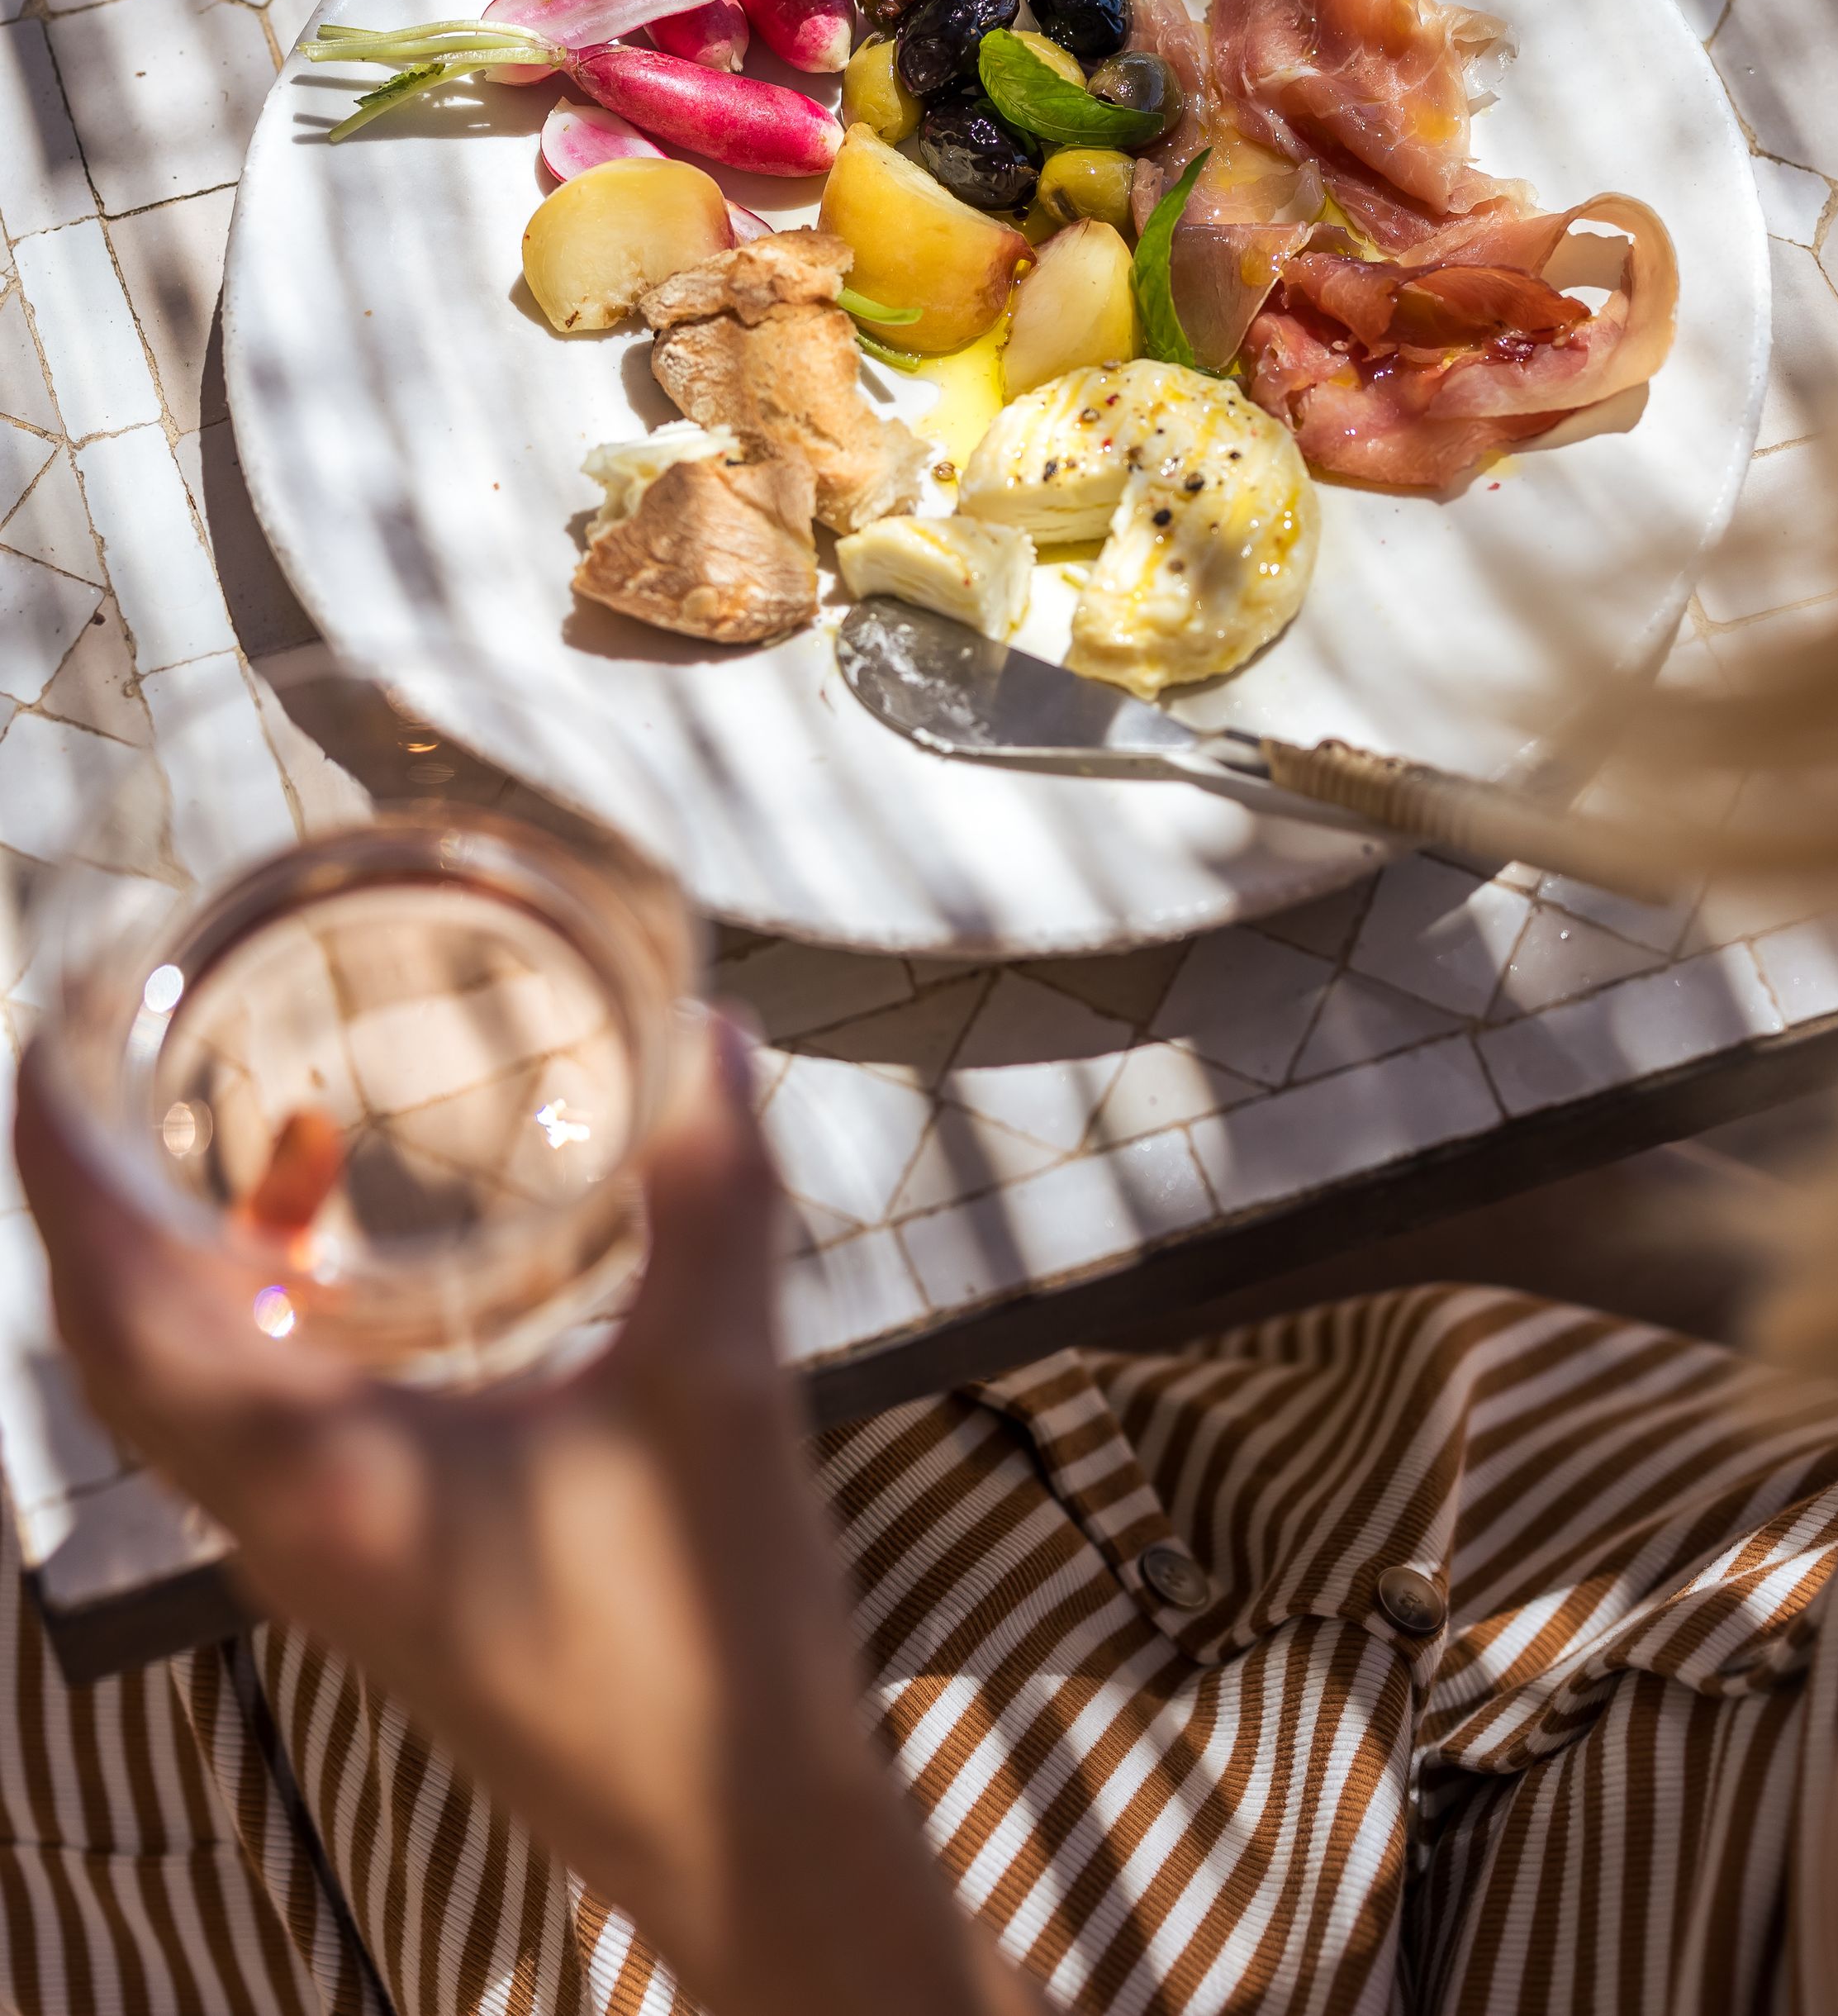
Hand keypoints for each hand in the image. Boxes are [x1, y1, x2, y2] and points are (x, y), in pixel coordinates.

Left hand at [17, 1010, 1041, 2015]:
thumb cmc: (716, 1633)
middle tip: (133, 1056)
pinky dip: (256, 1324)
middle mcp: (287, 1524)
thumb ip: (711, 1193)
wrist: (740, 1834)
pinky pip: (247, 1430)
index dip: (62, 1170)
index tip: (48, 1043)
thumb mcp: (720, 1383)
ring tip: (270, 1136)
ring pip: (176, 1393)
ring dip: (182, 1257)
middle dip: (100, 1193)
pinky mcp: (366, 1575)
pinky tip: (356, 1271)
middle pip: (114, 1347)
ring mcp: (315, 1561)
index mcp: (330, 1479)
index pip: (121, 1309)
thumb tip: (711, 1034)